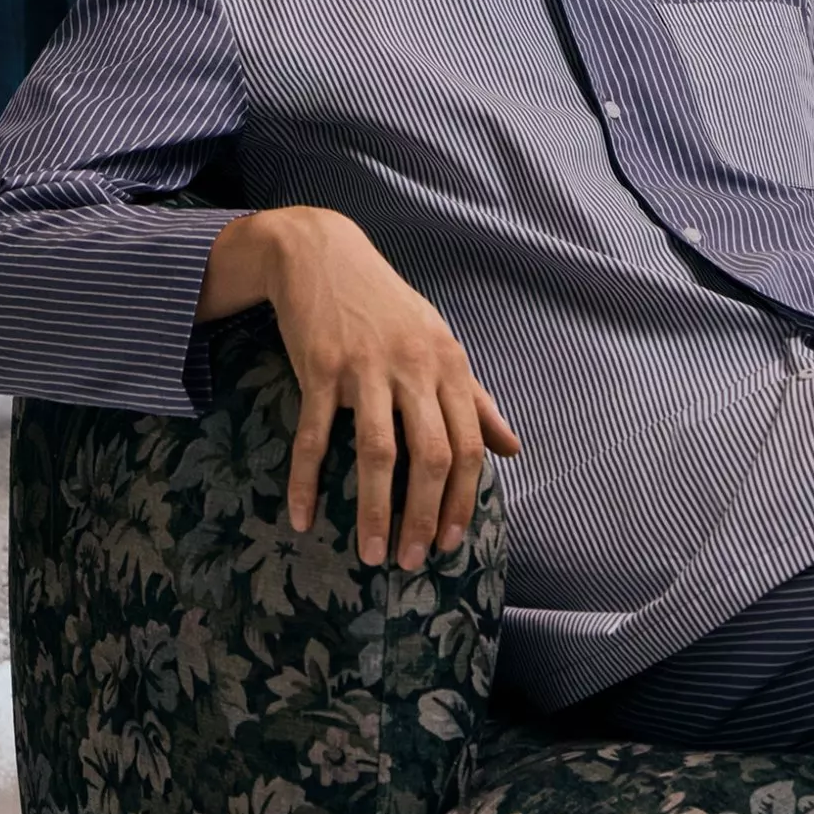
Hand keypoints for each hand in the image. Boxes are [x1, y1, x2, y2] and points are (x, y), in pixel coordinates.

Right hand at [197, 208, 519, 569]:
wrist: (320, 253)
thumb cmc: (385, 306)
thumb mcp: (438, 343)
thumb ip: (475, 398)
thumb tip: (512, 447)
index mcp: (449, 364)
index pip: (469, 445)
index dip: (463, 499)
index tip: (452, 542)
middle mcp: (413, 366)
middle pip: (431, 455)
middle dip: (425, 516)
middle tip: (414, 560)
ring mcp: (365, 367)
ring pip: (377, 452)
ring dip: (374, 510)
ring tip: (371, 554)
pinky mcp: (319, 367)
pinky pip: (313, 435)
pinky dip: (305, 481)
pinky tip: (301, 517)